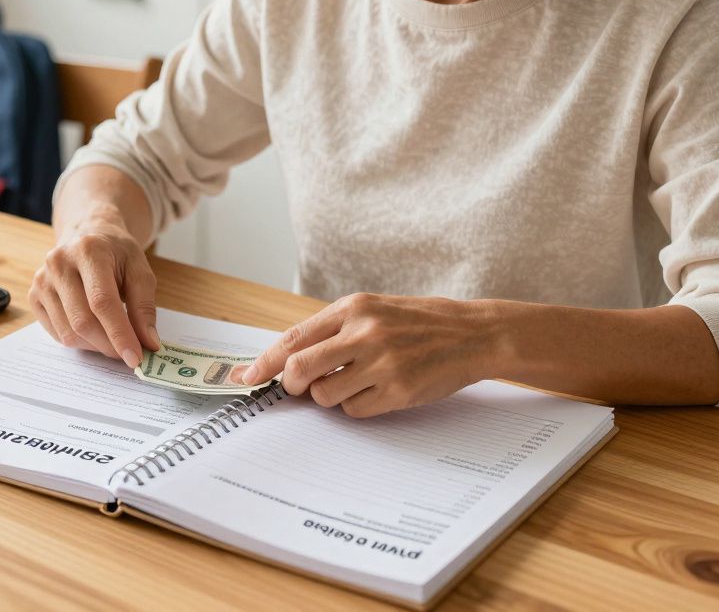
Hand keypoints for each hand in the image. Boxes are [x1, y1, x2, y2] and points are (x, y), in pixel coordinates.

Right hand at [29, 213, 160, 365]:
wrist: (87, 236)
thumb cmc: (116, 254)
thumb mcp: (140, 270)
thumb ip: (144, 307)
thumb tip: (148, 343)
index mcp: (89, 251)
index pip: (102, 302)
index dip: (119, 334)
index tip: (136, 358)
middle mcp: (59, 263)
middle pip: (82, 321)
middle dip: (109, 345)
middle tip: (129, 355)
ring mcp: (42, 280)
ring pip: (68, 332)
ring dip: (95, 346)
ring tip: (112, 339)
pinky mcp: (34, 296)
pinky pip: (57, 333)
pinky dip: (80, 341)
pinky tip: (94, 331)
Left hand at [236, 293, 498, 417]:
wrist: (474, 333)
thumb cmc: (419, 323)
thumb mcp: (373, 311)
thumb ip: (332, 330)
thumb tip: (286, 360)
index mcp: (353, 308)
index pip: (293, 338)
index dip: (264, 362)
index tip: (244, 377)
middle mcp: (364, 333)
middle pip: (300, 371)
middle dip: (293, 386)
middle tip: (302, 388)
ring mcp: (382, 364)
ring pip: (326, 396)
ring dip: (332, 396)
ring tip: (358, 381)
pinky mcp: (398, 391)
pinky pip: (355, 411)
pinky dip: (359, 406)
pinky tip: (381, 391)